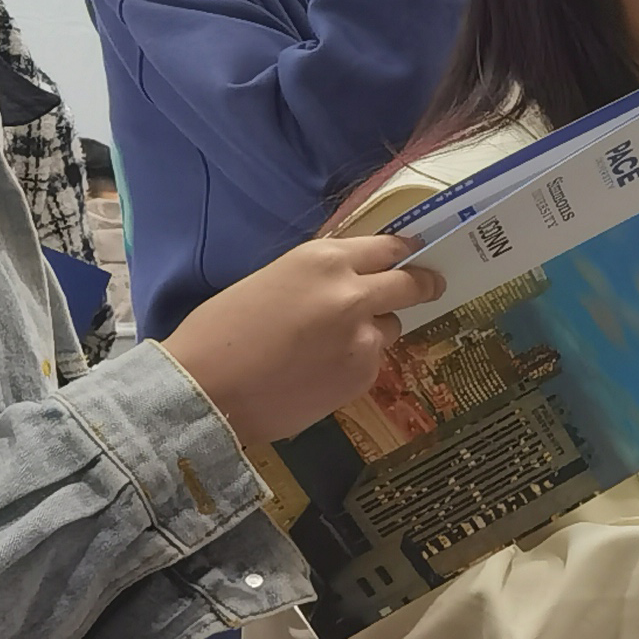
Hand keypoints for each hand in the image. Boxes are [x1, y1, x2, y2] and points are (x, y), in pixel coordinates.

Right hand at [160, 234, 443, 445]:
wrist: (208, 391)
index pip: (386, 248)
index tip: (414, 254)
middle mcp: (353, 294)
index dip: (403, 252)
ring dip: (375, 329)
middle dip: (423, 285)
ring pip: (390, 326)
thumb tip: (347, 284)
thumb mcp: (272, 280)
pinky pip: (372, 361)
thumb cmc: (220, 332)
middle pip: (410, 284)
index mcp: (324, 260)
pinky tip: (319, 371)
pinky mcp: (363, 376)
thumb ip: (317, 278)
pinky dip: (355, 362)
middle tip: (430, 286)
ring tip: (332, 343)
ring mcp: (364, 338)